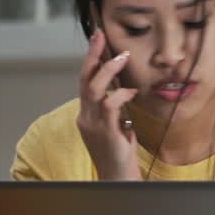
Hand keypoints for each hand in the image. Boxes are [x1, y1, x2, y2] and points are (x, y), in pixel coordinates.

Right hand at [76, 28, 140, 179]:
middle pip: (83, 79)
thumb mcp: (115, 126)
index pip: (84, 81)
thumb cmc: (119, 153)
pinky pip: (110, 106)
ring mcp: (92, 124)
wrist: (117, 179)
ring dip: (108, 70)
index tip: (97, 39)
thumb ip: (114, 109)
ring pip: (94, 89)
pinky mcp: (105, 132)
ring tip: (121, 57)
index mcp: (85, 114)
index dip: (90, 60)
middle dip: (92, 55)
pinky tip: (131, 92)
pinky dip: (120, 94)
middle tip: (100, 35)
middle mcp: (85, 117)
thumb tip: (122, 89)